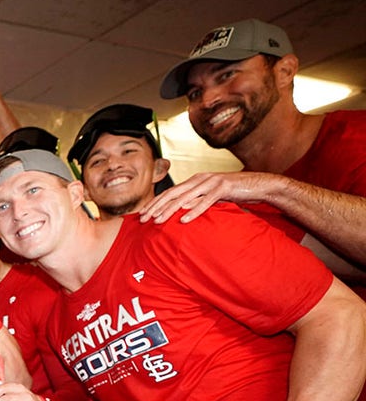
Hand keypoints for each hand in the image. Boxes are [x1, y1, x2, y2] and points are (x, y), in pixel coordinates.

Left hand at [139, 171, 273, 223]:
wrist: (258, 184)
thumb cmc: (232, 193)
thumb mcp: (210, 197)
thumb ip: (195, 201)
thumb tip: (179, 212)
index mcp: (194, 181)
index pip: (169, 192)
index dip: (154, 203)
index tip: (142, 215)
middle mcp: (199, 179)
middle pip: (172, 194)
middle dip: (156, 207)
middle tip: (143, 219)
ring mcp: (211, 182)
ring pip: (185, 197)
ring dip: (169, 210)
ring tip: (158, 221)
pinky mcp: (224, 188)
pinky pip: (206, 201)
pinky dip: (194, 211)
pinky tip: (184, 220)